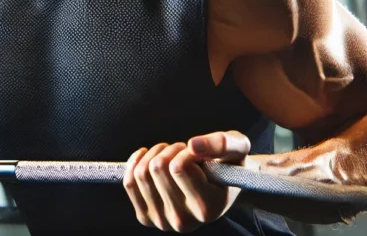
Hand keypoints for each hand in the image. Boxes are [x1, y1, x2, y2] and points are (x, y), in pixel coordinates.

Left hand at [123, 131, 250, 232]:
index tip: (197, 152)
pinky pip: (129, 182)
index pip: (178, 167)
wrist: (220, 188)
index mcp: (206, 209)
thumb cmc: (230, 164)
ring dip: (156, 155)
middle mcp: (183, 222)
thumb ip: (223, 143)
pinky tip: (149, 157)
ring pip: (141, 173)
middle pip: (157, 168)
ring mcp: (162, 222)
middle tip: (184, 152)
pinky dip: (136, 162)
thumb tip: (194, 145)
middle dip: (170, 150)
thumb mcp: (238, 148)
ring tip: (172, 156)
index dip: (184, 151)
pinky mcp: (146, 217)